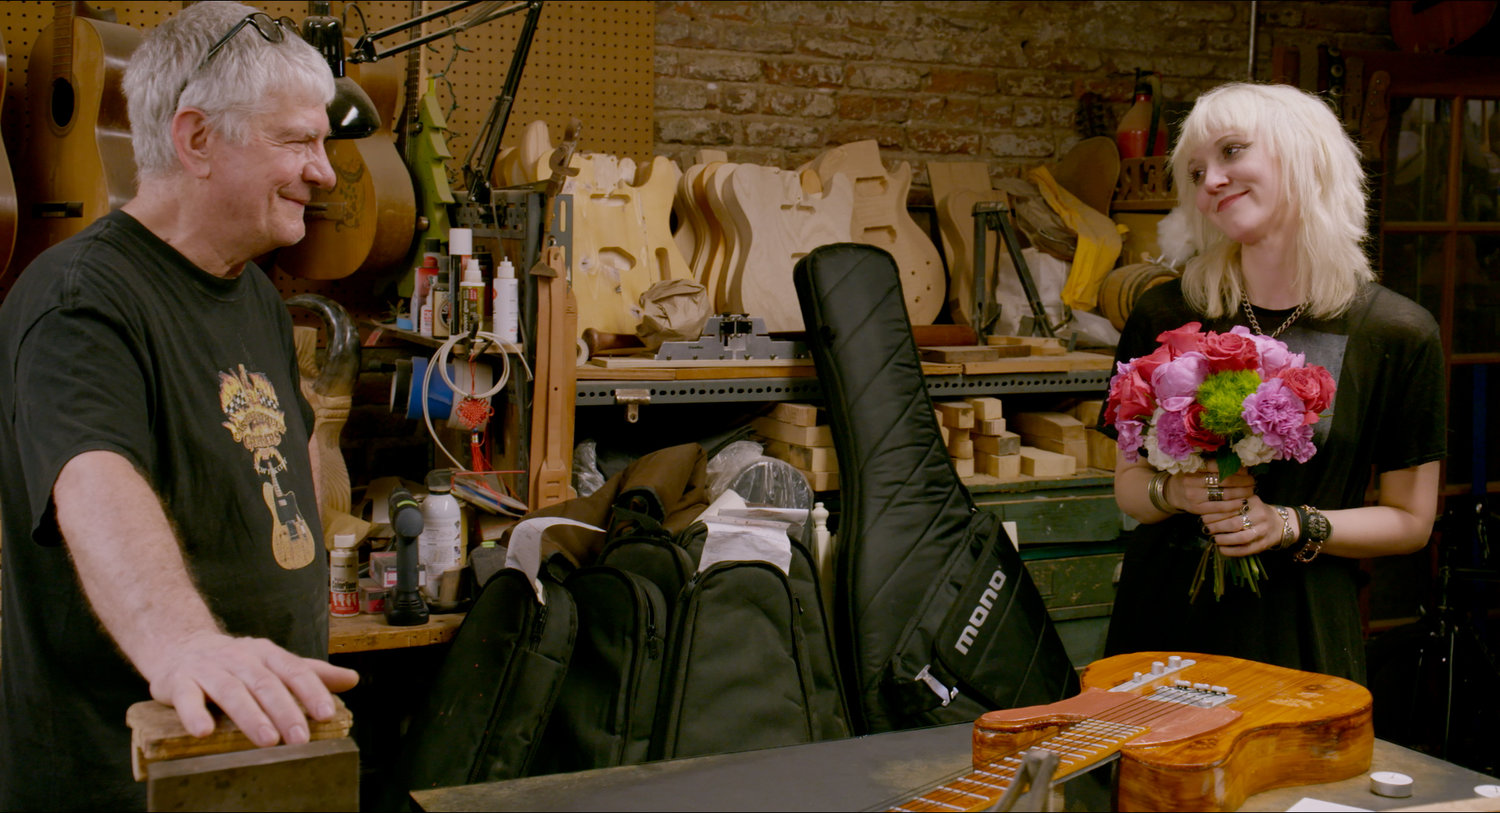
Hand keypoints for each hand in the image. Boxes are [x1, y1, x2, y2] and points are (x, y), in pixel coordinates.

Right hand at [148, 632, 359, 746]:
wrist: (180, 645)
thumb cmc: (236, 661)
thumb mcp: (274, 662)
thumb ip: (311, 673)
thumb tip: (352, 679)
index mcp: (266, 654)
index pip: (293, 671)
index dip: (311, 691)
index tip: (326, 714)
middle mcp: (239, 658)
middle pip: (265, 684)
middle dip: (285, 711)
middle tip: (300, 739)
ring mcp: (208, 669)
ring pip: (231, 691)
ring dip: (250, 716)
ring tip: (267, 740)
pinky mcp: (179, 682)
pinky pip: (187, 697)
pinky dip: (194, 714)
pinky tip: (204, 732)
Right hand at [1169, 465, 1255, 515]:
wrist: (1171, 493)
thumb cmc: (1189, 477)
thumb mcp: (1196, 466)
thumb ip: (1214, 464)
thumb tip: (1240, 463)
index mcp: (1193, 466)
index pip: (1219, 466)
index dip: (1235, 468)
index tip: (1247, 470)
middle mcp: (1192, 480)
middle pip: (1224, 481)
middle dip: (1242, 482)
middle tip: (1253, 481)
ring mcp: (1193, 495)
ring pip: (1223, 495)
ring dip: (1241, 493)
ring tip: (1250, 491)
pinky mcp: (1196, 508)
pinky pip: (1219, 508)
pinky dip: (1233, 505)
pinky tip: (1242, 503)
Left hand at [1202, 496, 1278, 557]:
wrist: (1281, 523)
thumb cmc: (1257, 511)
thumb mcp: (1247, 501)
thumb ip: (1231, 503)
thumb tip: (1206, 510)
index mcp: (1253, 502)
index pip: (1231, 507)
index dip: (1215, 513)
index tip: (1203, 516)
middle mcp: (1260, 515)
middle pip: (1235, 522)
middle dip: (1217, 527)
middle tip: (1205, 528)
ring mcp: (1263, 531)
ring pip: (1241, 538)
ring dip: (1224, 539)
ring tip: (1213, 539)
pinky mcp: (1263, 544)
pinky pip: (1246, 550)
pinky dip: (1232, 551)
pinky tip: (1221, 549)